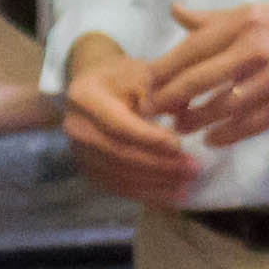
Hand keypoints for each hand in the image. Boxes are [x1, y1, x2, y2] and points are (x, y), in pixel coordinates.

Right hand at [61, 35, 200, 207]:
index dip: (150, 139)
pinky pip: (117, 187)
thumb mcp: (141, 72)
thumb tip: (182, 117)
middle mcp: (75, 127)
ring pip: (119, 175)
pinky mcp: (88, 169)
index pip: (119, 125)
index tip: (180, 146)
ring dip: (156, 184)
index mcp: (85, 98)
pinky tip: (171, 196)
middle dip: (159, 165)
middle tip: (193, 169)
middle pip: (119, 154)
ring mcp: (78, 152)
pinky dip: (145, 194)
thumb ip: (160, 92)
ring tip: (187, 185)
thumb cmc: (122, 76)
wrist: (94, 86)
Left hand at [143, 0, 268, 147]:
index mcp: (243, 23)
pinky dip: (227, 134)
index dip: (164, 69)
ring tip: (178, 128)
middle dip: (169, 99)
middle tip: (150, 112)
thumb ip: (213, 18)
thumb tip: (175, 11)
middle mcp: (255, 48)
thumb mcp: (256, 11)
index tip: (146, 83)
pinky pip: (250, 124)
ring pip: (222, 106)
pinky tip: (212, 139)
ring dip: (195, 120)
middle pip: (199, 78)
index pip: (191, 48)